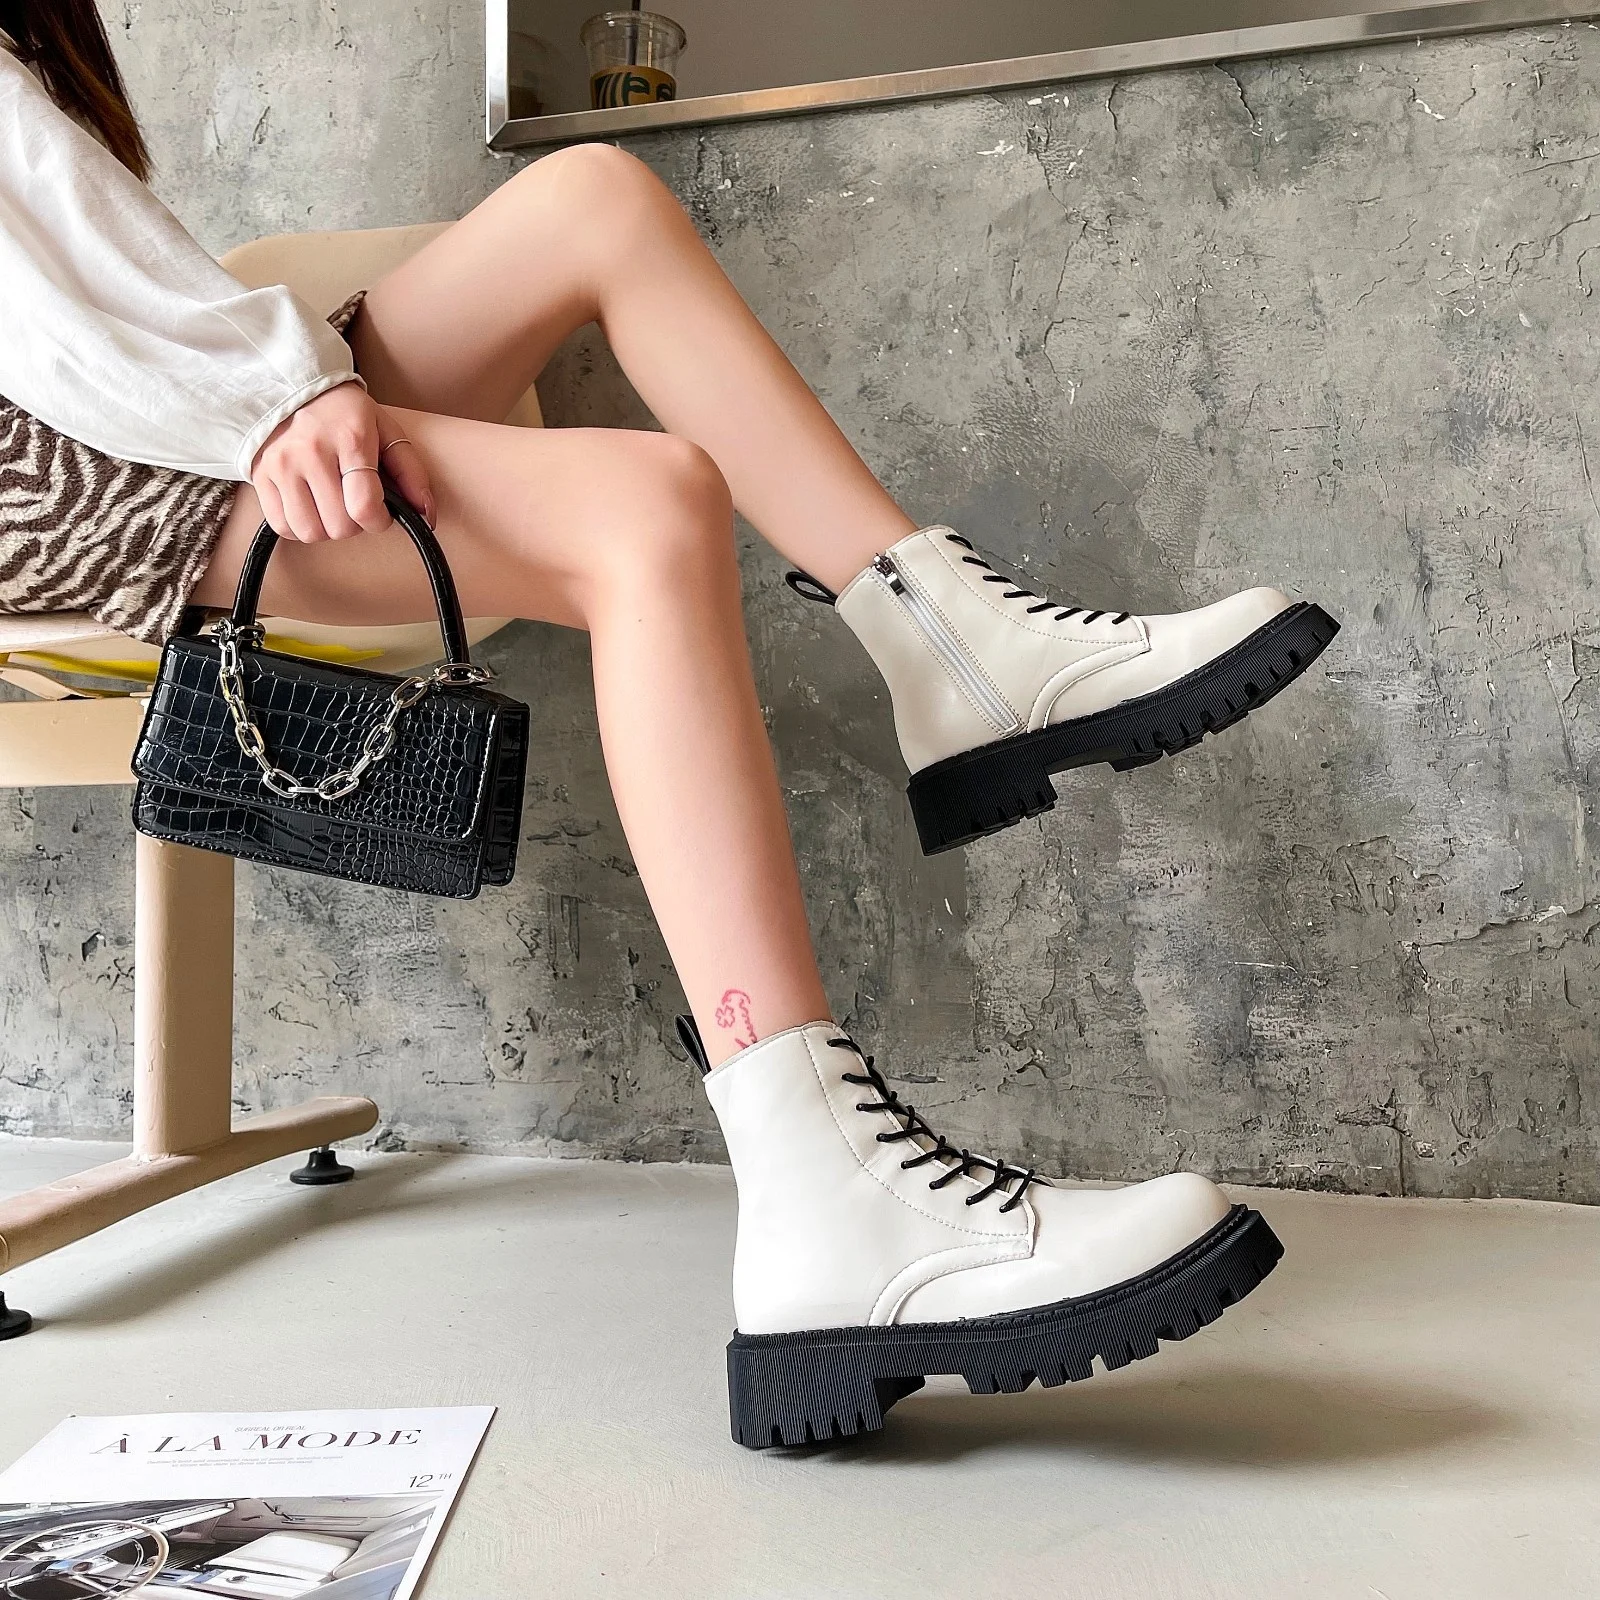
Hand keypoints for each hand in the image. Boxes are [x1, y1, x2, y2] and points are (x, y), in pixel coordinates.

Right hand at [249, 381, 434, 541]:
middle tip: (353, 504)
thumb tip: (427, 515)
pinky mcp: (261, 475)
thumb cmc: (345, 413)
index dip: (379, 521)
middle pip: (339, 526)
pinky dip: (300, 527)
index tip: (380, 513)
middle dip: (354, 524)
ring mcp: (282, 464)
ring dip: (327, 529)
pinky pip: (283, 526)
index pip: (364, 507)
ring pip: (310, 531)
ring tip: (331, 506)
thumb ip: (411, 473)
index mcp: (350, 439)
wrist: (292, 386)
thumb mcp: (386, 431)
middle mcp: (313, 452)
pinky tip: (309, 507)